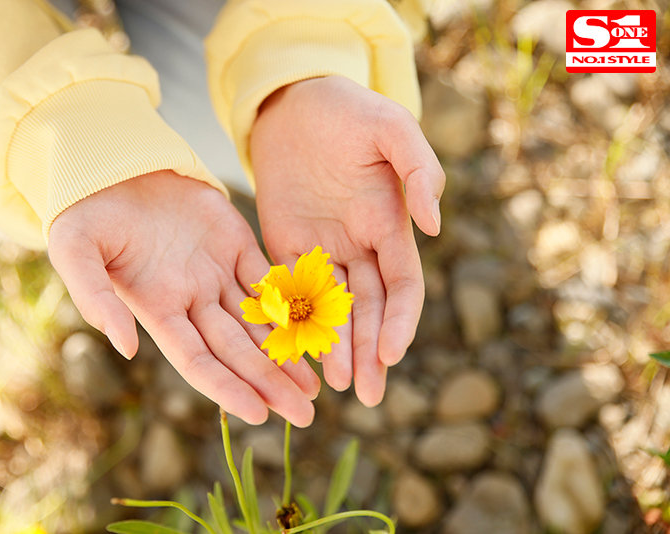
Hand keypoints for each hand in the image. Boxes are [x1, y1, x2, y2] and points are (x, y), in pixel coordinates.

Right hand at [48, 171, 319, 426]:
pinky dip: (291, 304)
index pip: (198, 360)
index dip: (227, 388)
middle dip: (269, 384)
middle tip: (305, 416)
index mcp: (157, 308)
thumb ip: (97, 299)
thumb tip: (125, 349)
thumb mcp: (76, 251)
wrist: (112, 166)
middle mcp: (191, 299)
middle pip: (237, 351)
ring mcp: (216, 273)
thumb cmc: (87, 211)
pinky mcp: (236, 244)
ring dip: (285, 354)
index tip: (258, 414)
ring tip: (314, 389)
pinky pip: (268, 280)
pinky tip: (314, 328)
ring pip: (258, 323)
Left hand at [250, 76, 444, 406]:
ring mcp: (322, 249)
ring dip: (334, 347)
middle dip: (369, 352)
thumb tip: (433, 227)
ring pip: (331, 309)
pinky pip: (289, 290)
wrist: (292, 102)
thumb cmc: (349, 110)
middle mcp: (359, 246)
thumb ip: (421, 171)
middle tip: (364, 395)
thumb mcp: (392, 128)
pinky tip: (289, 351)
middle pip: (369, 310)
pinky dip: (292, 321)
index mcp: (389, 226)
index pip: (402, 286)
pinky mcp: (284, 246)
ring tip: (331, 385)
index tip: (391, 354)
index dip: (401, 321)